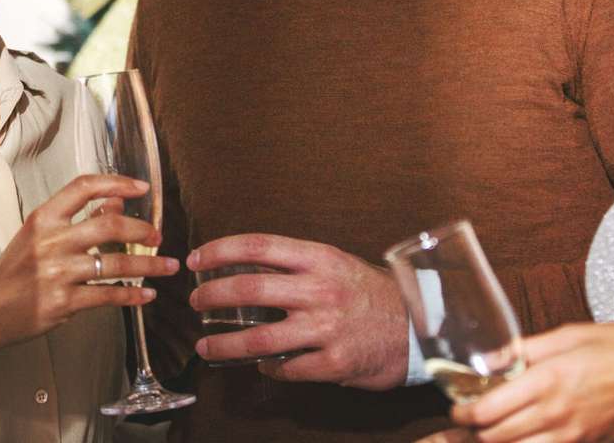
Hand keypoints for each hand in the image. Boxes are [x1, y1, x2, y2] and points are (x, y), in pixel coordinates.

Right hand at [0, 173, 177, 354]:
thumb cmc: (13, 273)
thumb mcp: (37, 236)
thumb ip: (75, 219)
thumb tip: (115, 203)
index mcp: (43, 218)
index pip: (83, 187)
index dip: (117, 183)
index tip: (142, 187)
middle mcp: (51, 241)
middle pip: (109, 224)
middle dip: (142, 229)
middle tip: (158, 235)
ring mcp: (57, 272)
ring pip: (116, 264)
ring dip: (149, 266)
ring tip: (168, 267)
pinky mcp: (63, 303)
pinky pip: (108, 296)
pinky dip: (132, 296)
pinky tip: (146, 295)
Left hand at [187, 234, 408, 388]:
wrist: (418, 328)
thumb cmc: (368, 293)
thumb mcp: (335, 264)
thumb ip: (295, 264)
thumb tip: (242, 265)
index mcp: (319, 258)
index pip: (257, 246)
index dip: (219, 250)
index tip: (196, 259)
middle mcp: (320, 289)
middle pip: (248, 289)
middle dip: (210, 295)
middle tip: (195, 302)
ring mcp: (327, 328)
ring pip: (257, 338)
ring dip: (223, 342)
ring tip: (205, 345)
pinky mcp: (334, 363)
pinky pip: (285, 369)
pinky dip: (266, 368)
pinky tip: (258, 365)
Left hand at [451, 323, 613, 442]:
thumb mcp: (570, 335)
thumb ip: (525, 349)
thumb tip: (490, 358)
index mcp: (549, 380)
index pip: (490, 409)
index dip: (464, 413)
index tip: (457, 407)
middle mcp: (558, 413)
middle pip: (498, 438)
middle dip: (474, 432)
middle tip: (466, 420)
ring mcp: (575, 436)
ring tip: (489, 432)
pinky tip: (522, 437)